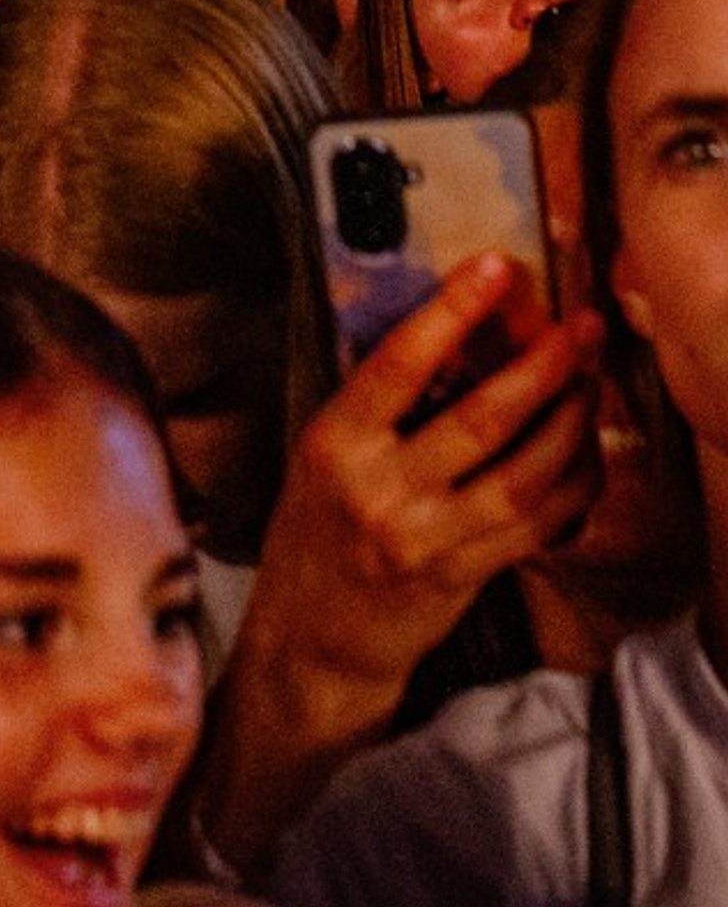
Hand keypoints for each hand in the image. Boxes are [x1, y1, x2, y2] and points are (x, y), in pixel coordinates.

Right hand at [202, 259, 599, 871]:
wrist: (314, 639)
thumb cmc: (314, 532)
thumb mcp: (321, 456)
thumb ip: (375, 408)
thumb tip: (448, 339)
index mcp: (335, 445)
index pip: (398, 364)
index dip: (451, 310)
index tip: (496, 267)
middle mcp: (381, 490)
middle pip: (481, 418)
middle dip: (544, 366)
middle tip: (582, 327)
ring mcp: (427, 539)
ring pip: (524, 473)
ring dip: (570, 422)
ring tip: (591, 381)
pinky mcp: (465, 576)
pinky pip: (537, 525)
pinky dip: (572, 486)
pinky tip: (586, 454)